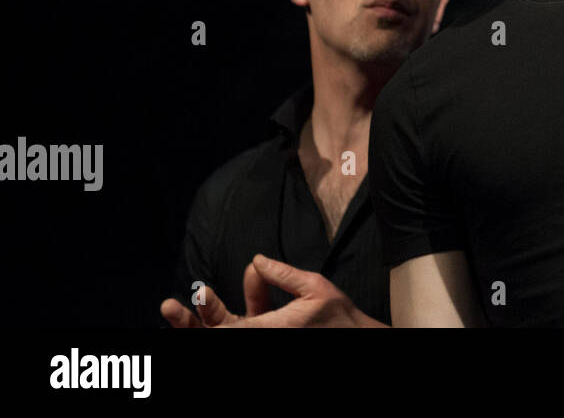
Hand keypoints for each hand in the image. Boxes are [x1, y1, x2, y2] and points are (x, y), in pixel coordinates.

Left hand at [160, 255, 385, 327]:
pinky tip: (208, 306)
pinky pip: (241, 327)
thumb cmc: (337, 316)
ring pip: (222, 334)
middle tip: (167, 307)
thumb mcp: (314, 287)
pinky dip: (221, 322)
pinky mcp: (267, 338)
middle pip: (215, 337)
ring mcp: (262, 343)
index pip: (226, 328)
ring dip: (199, 322)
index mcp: (270, 331)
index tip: (194, 294)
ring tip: (174, 308)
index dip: (206, 312)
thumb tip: (255, 260)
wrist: (355, 339)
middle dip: (188, 323)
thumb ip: (282, 275)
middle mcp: (261, 341)